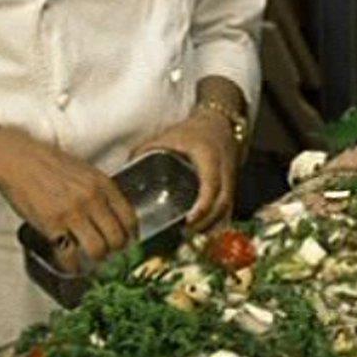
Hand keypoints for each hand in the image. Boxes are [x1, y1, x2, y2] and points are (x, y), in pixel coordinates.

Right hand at [0, 127, 137, 271]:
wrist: (19, 161)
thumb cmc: (51, 165)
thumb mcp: (86, 172)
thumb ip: (101, 192)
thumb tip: (114, 216)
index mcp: (103, 185)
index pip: (129, 217)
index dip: (132, 235)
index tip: (129, 242)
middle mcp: (92, 200)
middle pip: (117, 238)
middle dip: (116, 252)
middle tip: (110, 254)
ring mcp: (72, 214)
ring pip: (98, 250)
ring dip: (97, 259)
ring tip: (92, 260)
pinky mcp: (52, 225)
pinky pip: (69, 254)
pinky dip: (73, 266)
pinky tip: (73, 266)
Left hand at [132, 108, 238, 230]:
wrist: (219, 123)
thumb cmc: (191, 131)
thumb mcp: (167, 136)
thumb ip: (146, 150)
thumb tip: (124, 168)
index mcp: (208, 156)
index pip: (211, 185)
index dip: (203, 206)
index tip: (188, 221)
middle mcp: (224, 169)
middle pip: (222, 202)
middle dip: (206, 221)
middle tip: (186, 231)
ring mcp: (231, 178)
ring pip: (227, 207)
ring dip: (212, 223)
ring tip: (191, 233)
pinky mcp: (232, 184)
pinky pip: (228, 207)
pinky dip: (217, 220)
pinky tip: (202, 228)